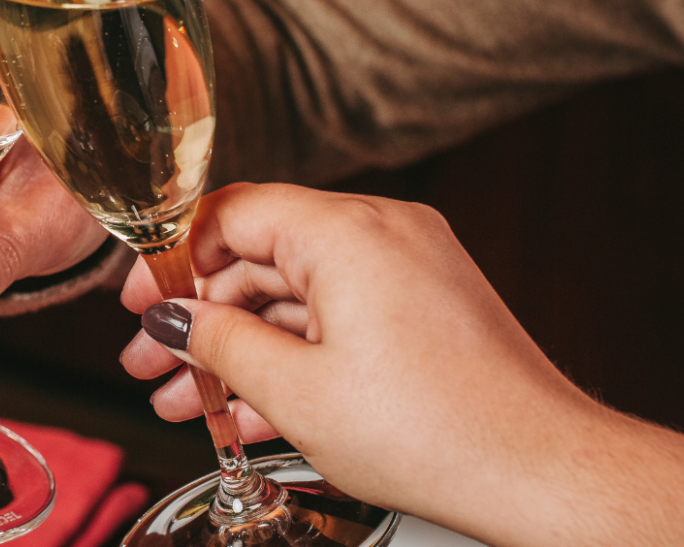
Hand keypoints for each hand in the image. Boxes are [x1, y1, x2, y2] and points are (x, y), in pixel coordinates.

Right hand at [120, 184, 683, 546]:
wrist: (543, 470)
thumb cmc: (440, 431)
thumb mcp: (297, 392)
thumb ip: (218, 344)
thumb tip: (173, 321)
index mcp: (347, 230)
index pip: (231, 212)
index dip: (172, 259)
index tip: (141, 301)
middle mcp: (383, 232)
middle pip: (262, 256)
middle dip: (201, 318)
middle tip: (153, 363)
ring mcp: (410, 269)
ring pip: (298, 295)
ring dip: (241, 348)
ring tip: (191, 403)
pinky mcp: (427, 309)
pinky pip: (340, 318)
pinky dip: (294, 356)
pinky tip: (253, 411)